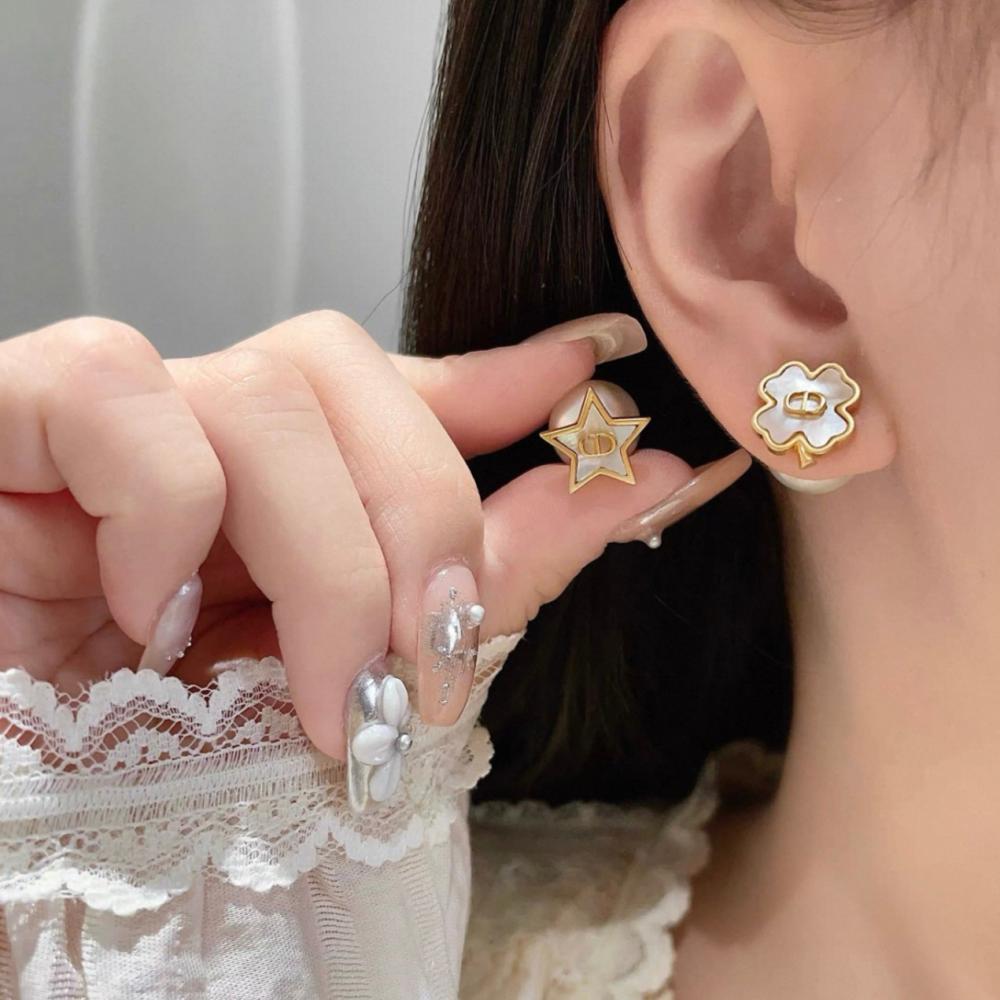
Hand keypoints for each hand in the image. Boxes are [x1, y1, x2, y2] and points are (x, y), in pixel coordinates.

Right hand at [0, 310, 701, 757]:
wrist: (7, 822)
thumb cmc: (143, 765)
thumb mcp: (341, 682)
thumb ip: (487, 579)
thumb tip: (625, 484)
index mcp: (277, 490)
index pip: (399, 391)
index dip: (504, 375)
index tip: (599, 370)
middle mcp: (200, 432)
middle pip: (347, 373)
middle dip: (424, 516)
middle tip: (429, 657)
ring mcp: (109, 418)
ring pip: (266, 392)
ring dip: (323, 557)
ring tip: (318, 690)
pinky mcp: (10, 411)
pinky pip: (116, 392)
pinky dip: (164, 511)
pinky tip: (149, 615)